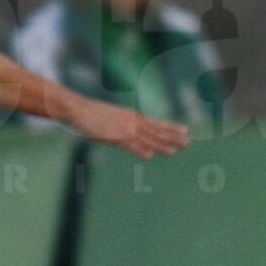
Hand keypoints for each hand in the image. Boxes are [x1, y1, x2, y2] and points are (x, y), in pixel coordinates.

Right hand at [69, 97, 189, 159]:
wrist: (77, 108)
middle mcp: (131, 122)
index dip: (171, 127)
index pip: (156, 123)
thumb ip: (122, 127)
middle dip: (173, 137)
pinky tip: (149, 156)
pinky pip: (128, 145)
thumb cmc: (91, 114)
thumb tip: (128, 136)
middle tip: (189, 142)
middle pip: (156, 131)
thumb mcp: (111, 119)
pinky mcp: (113, 137)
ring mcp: (123, 129)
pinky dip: (139, 150)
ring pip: (146, 139)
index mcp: (132, 117)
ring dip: (161, 145)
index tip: (186, 130)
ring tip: (175, 151)